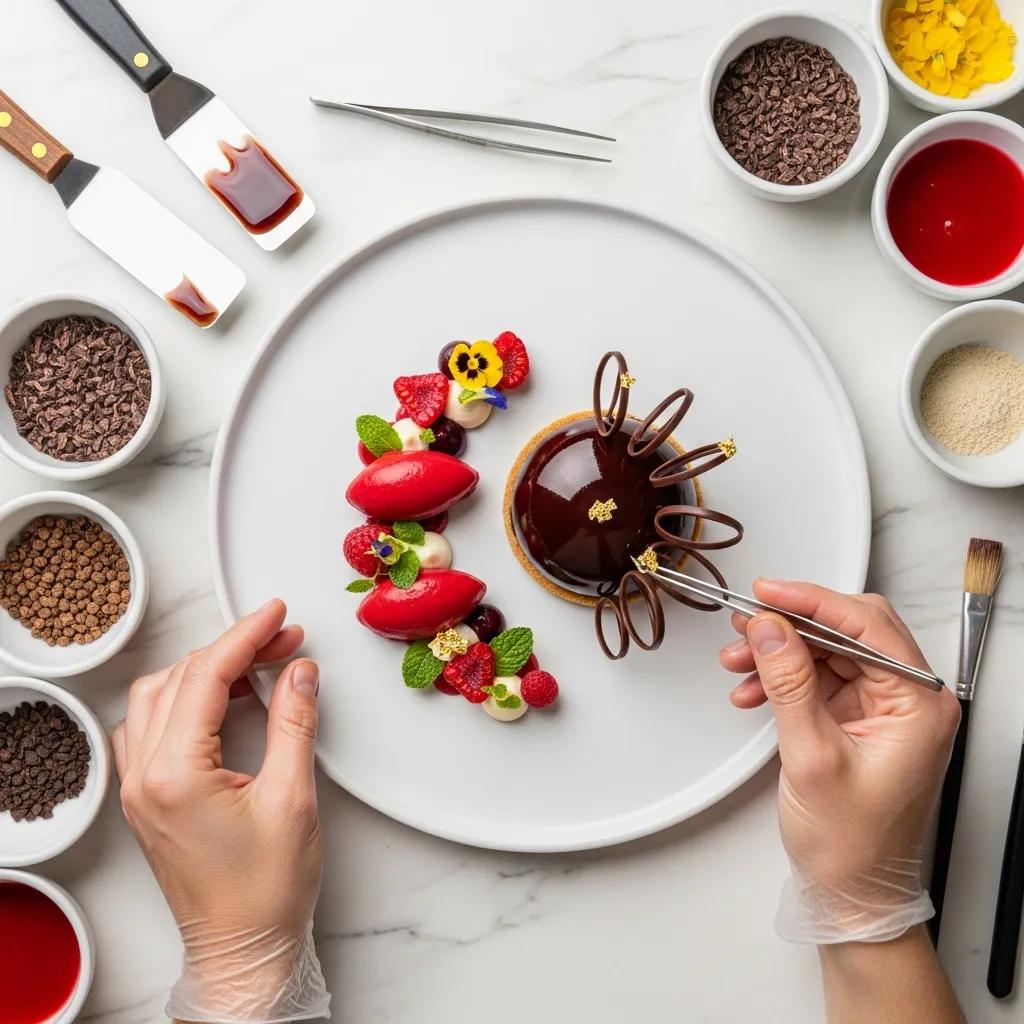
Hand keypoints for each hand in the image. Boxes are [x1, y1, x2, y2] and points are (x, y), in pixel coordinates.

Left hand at [112, 599, 329, 1021]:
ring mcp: (139, 789)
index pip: (207, 677)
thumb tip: (298, 672)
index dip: (245, 636)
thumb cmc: (265, 891)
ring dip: (205, 670)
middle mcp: (144, 777)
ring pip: (158, 698)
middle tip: (282, 638)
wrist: (243, 950)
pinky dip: (186, 699)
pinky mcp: (149, 799)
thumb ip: (293, 723)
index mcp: (174, 773)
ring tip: (256, 663)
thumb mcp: (292, 798)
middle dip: (232, 649)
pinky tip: (222, 700)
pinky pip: (152, 726)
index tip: (276, 614)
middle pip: (180, 680)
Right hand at [720, 580, 960, 943]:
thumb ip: (788, 683)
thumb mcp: (811, 756)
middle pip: (847, 631)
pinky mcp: (860, 719)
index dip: (811, 601)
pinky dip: (782, 679)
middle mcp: (909, 699)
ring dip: (779, 653)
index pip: (866, 625)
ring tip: (737, 662)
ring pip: (827, 652)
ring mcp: (884, 709)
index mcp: (919, 704)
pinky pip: (818, 679)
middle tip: (746, 622)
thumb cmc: (853, 844)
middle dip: (791, 626)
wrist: (853, 894)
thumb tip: (768, 628)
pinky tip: (752, 690)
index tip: (767, 592)